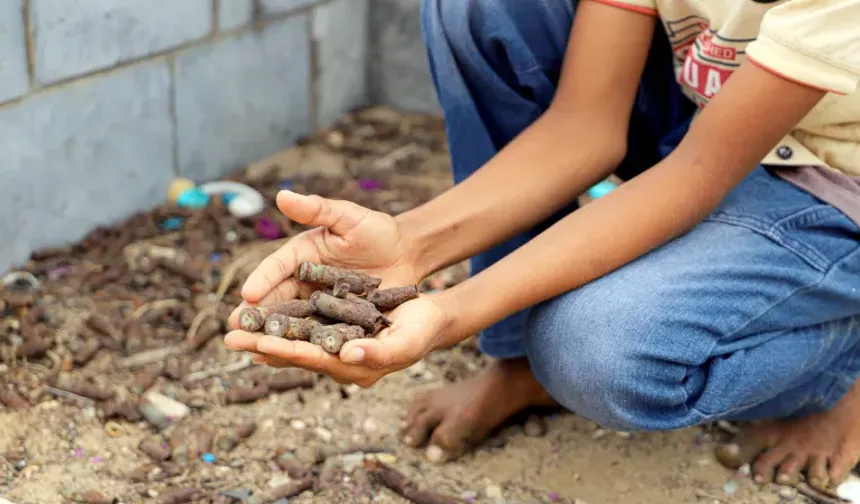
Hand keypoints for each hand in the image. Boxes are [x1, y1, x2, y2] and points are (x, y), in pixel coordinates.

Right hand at [224, 189, 439, 384]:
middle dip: (256, 314)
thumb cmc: (377, 232)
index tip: (248, 293)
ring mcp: (317, 304)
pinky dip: (301, 345)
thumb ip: (318, 209)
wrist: (406, 256)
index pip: (276, 267)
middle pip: (275, 298)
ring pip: (291, 320)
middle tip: (235, 329)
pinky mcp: (333, 322)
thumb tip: (282, 195)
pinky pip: (315, 334)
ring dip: (272, 335)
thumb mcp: (350, 217)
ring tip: (251, 349)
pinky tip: (288, 359)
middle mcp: (303, 281)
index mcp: (301, 255)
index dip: (262, 279)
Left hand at [225, 295, 450, 386]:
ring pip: (294, 341)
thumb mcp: (407, 341)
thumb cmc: (422, 329)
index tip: (258, 343)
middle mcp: (338, 361)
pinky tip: (260, 316)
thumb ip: (378, 352)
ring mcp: (334, 347)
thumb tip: (346, 356)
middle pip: (294, 353)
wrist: (431, 317)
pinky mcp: (333, 331)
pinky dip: (281, 323)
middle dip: (261, 345)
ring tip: (234, 330)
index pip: (313, 358)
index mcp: (353, 367)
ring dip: (264, 335)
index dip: (285, 350)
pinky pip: (302, 328)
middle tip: (229, 339)